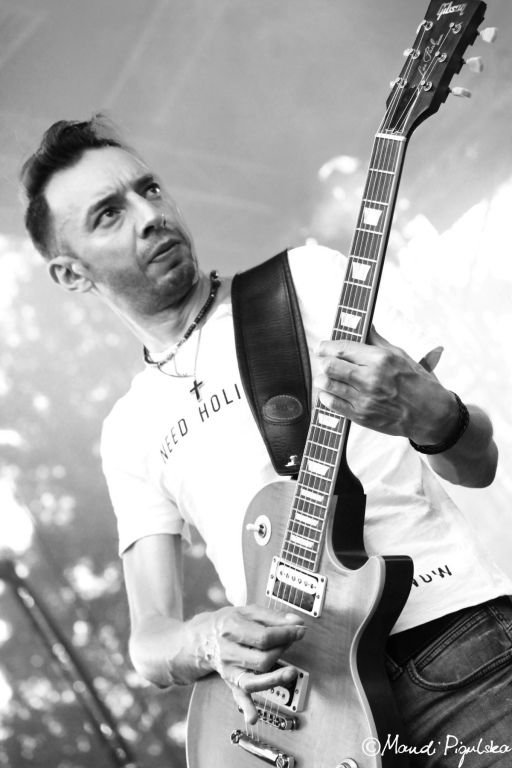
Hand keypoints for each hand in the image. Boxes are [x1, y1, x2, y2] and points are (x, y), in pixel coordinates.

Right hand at [197, 604, 304, 723]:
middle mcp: (228, 651)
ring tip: (291, 673)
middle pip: (261, 659)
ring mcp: (229, 670)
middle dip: (282, 650)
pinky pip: (239, 697)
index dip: (286, 634)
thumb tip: (297, 623)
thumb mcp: (248, 612)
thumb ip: (273, 616)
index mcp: (232, 628)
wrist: (203, 637)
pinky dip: (247, 708)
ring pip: (252, 680)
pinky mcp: (231, 682)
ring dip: (273, 679)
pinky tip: (253, 718)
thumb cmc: (229, 622)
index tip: (300, 631)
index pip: (264, 637)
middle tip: (291, 641)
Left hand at [314, 328, 456, 443]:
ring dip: (322, 379)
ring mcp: (365, 399)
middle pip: (329, 365)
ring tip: (326, 377)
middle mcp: (371, 378)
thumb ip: (376, 340)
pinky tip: (331, 393)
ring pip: (327, 385)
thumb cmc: (417, 383)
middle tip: (324, 361)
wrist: (430, 415)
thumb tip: (364, 324)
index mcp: (381, 359)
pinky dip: (327, 396)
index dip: (326, 346)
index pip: (342, 348)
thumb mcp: (400, 355)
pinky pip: (332, 404)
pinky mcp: (361, 416)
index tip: (322, 347)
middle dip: (323, 361)